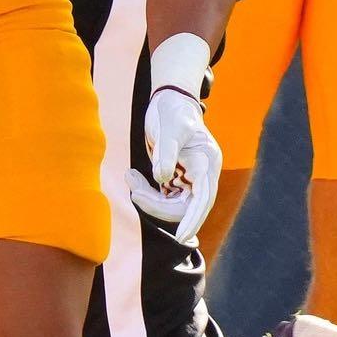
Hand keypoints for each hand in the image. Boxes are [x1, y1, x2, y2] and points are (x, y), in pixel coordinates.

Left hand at [136, 86, 220, 246]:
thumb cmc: (171, 111)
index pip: (203, 197)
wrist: (170, 101)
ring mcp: (190, 179)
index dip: (193, 218)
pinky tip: (133, 178)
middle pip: (187, 207)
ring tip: (131, 178)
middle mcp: (203, 174)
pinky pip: (164, 198)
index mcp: (206, 161)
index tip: (181, 236)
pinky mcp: (178, 180)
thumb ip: (165, 152)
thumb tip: (162, 178)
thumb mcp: (167, 127)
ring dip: (150, 200)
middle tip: (134, 192)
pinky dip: (147, 193)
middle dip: (159, 206)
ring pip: (174, 205)